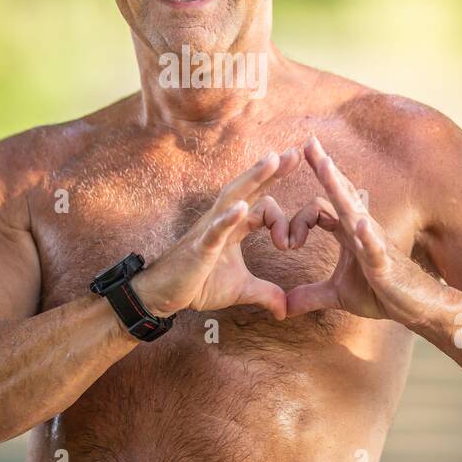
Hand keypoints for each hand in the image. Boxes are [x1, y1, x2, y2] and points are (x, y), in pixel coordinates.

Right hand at [131, 148, 302, 320]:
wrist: (164, 295)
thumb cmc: (198, 284)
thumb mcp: (240, 289)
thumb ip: (265, 294)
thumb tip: (286, 311)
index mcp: (235, 226)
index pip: (263, 206)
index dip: (282, 220)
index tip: (295, 243)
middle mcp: (223, 220)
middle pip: (250, 188)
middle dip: (272, 170)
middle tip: (297, 151)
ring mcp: (210, 230)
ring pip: (233, 197)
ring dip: (253, 178)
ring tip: (272, 160)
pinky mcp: (199, 247)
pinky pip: (215, 230)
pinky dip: (228, 218)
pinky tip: (241, 206)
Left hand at [285, 136, 433, 324]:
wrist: (416, 308)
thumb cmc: (381, 293)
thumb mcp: (338, 296)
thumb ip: (310, 296)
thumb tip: (284, 307)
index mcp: (347, 232)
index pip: (320, 209)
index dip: (297, 222)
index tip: (285, 243)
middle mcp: (360, 229)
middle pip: (339, 192)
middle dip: (324, 168)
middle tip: (309, 141)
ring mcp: (374, 242)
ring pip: (353, 210)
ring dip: (339, 188)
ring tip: (326, 166)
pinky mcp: (385, 262)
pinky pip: (375, 245)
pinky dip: (367, 235)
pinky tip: (358, 224)